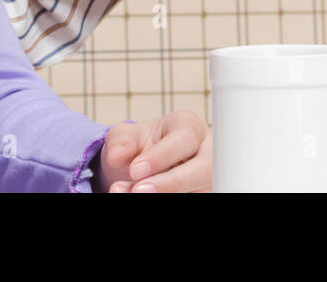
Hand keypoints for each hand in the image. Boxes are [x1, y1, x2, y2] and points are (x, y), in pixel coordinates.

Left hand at [92, 111, 210, 191]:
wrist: (144, 169)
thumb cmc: (141, 146)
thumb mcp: (126, 137)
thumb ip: (121, 142)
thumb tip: (116, 155)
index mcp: (190, 126)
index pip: (185, 138)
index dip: (161, 156)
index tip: (135, 170)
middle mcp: (207, 151)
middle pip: (205, 168)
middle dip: (172, 182)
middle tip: (138, 190)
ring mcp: (210, 177)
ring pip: (200, 190)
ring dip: (165, 195)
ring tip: (131, 194)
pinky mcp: (206, 193)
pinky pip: (194, 198)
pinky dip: (169, 200)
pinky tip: (140, 199)